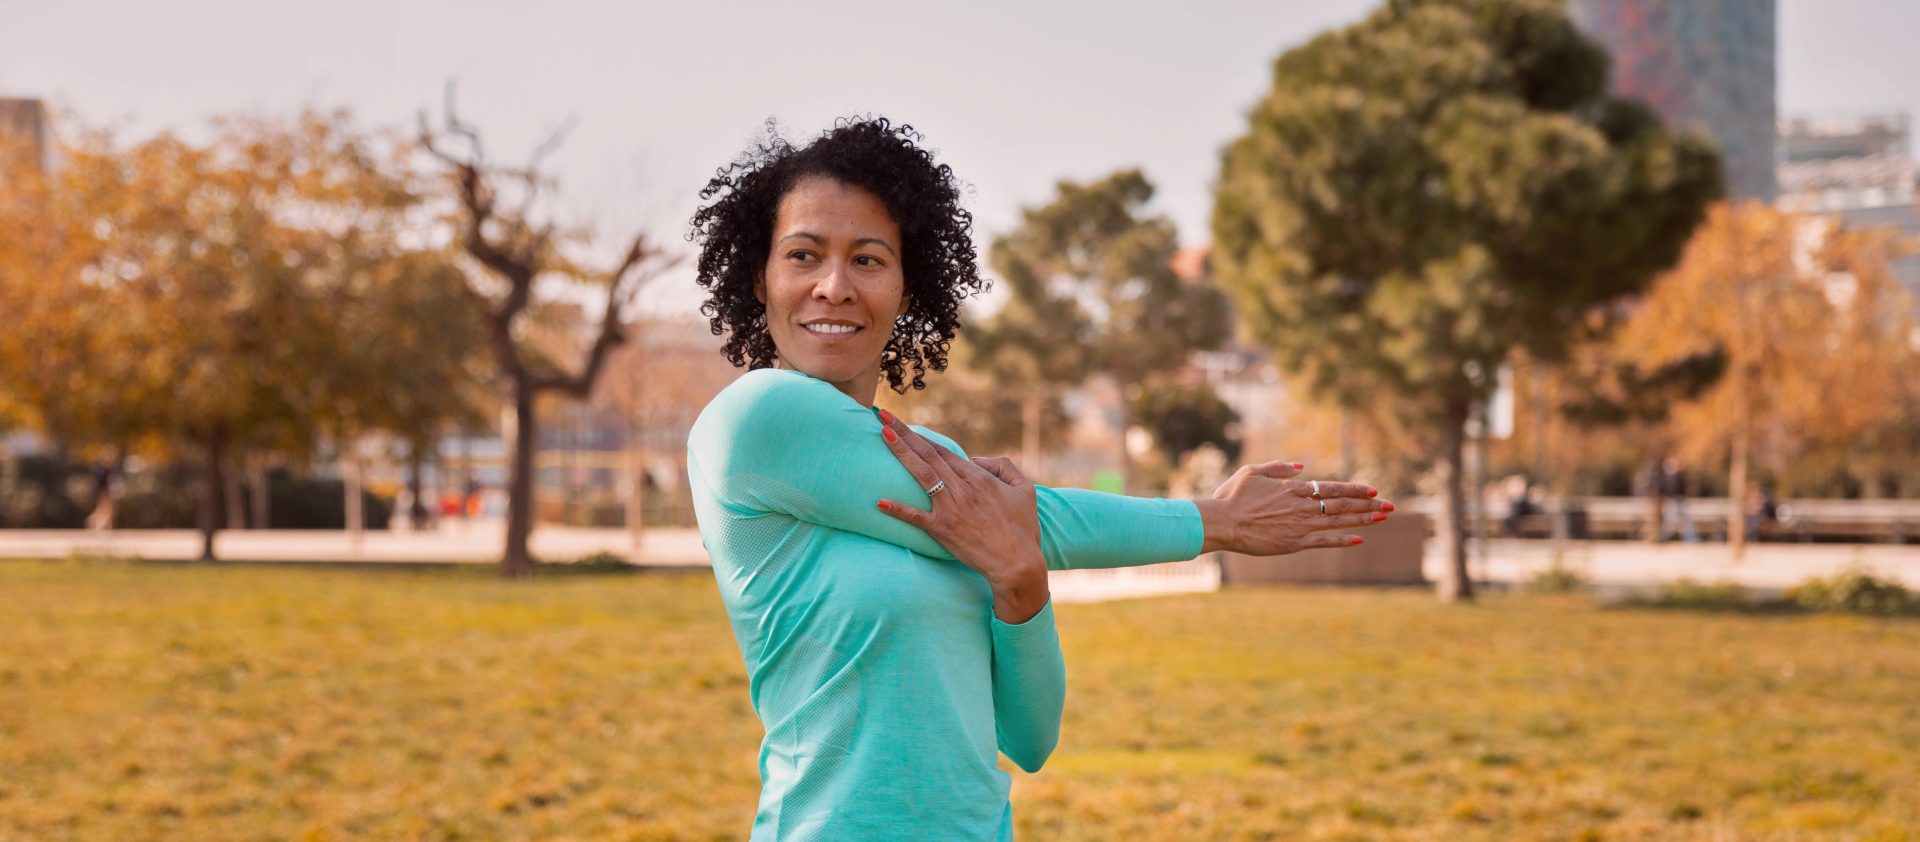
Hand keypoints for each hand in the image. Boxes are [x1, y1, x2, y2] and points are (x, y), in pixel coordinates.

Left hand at [873, 409, 1048, 623]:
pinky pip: (917, 518)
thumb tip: (975, 459)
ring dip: (901, 454)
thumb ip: (1004, 466)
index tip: (903, 423)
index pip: (944, 451)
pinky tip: (880, 502)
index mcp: (980, 478)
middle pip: (928, 455)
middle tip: (882, 415)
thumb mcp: (1025, 490)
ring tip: (882, 435)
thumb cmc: (1023, 528)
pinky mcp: (943, 530)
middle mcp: (962, 489)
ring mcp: (951, 509)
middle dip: (904, 434)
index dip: (921, 436)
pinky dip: (899, 510)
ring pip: (921, 475)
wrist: (1017, 563)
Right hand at [1195, 460, 1394, 555]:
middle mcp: (1302, 506)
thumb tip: (1302, 467)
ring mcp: (1300, 525)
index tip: (1373, 490)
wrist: (1223, 522)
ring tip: (1383, 517)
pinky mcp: (1293, 543)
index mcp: (1293, 489)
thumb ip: (1279, 467)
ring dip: (1363, 519)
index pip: (1331, 488)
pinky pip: (1324, 541)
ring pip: (1338, 522)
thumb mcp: (1252, 472)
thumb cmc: (1232, 496)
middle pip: (1342, 505)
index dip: (1354, 489)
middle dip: (1368, 505)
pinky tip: (1359, 539)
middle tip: (1390, 505)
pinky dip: (1342, 540)